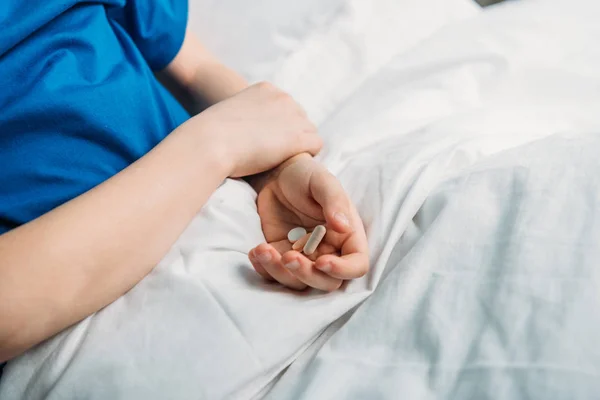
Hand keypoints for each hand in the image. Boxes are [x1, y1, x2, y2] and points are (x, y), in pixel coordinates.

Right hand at [192, 82, 322, 176]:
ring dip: (299, 146)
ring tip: (279, 160)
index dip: (280, 127)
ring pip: (310, 132)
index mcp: (266, 89)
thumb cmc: (211, 135)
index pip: (286, 108)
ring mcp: (293, 116)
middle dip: (291, 135)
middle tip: (273, 153)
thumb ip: (248, 117)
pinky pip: (317, 145)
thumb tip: (249, 132)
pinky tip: (289, 163)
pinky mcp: (299, 136)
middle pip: (301, 119)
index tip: (266, 140)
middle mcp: (283, 97)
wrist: (211, 142)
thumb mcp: (230, 115)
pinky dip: (306, 155)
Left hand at [248, 154, 368, 291]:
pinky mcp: (280, 256)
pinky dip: (264, 269)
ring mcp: (304, 257)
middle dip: (307, 275)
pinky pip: (274, 274)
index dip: (343, 270)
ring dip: (281, 273)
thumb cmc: (306, 175)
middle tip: (287, 257)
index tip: (322, 261)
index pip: (356, 265)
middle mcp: (328, 251)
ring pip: (298, 282)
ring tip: (264, 250)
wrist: (276, 173)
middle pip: (326, 282)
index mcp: (347, 236)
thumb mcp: (323, 182)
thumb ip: (335, 202)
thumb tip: (344, 227)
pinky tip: (256, 251)